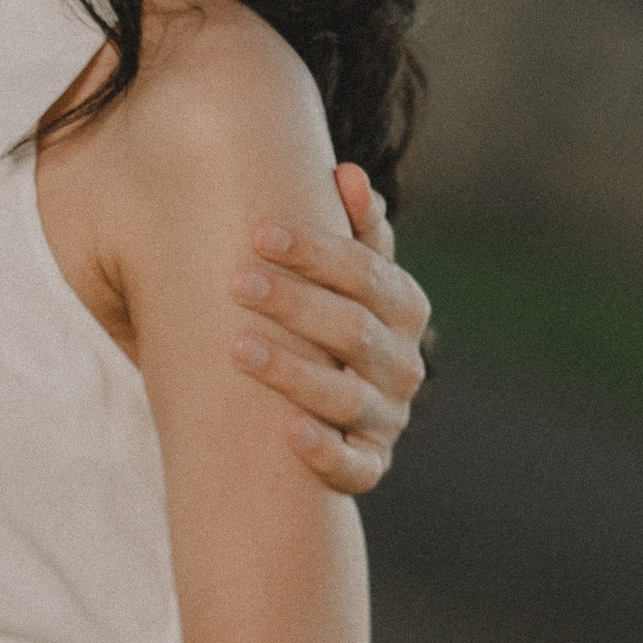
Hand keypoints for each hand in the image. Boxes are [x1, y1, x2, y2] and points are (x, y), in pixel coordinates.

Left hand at [230, 163, 429, 493]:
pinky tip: (290, 434)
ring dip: (293, 373)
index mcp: (402, 306)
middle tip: (238, 282)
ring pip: (346, 397)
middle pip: (353, 330)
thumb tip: (347, 174)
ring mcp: (386, 417)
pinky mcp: (368, 465)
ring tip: (238, 349)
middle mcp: (403, 363)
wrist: (327, 412)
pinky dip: (325, 454)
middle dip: (295, 304)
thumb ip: (352, 230)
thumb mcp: (345, 276)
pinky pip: (354, 468)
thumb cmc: (324, 322)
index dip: (315, 251)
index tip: (260, 232)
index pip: (365, 271)